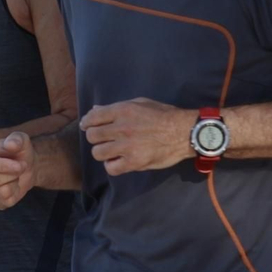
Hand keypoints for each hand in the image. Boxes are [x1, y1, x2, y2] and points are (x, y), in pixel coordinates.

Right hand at [0, 132, 33, 209]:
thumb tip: (10, 144)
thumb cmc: (20, 152)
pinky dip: (15, 194)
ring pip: (1, 192)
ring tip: (14, 176)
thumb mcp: (21, 141)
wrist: (24, 168)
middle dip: (12, 175)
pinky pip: (5, 202)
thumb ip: (17, 139)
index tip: (21, 165)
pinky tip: (12, 185)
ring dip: (14, 183)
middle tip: (20, 168)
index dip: (4, 166)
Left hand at [80, 99, 194, 175]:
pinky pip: (111, 168)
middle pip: (92, 136)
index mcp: (122, 111)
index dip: (87, 123)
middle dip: (96, 138)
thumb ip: (116, 108)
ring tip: (111, 151)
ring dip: (103, 152)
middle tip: (104, 139)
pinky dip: (112, 165)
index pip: (92, 117)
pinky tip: (119, 161)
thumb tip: (95, 110)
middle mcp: (122, 128)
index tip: (87, 127)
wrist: (184, 132)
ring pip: (98, 153)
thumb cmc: (164, 115)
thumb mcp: (140, 103)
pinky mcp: (134, 162)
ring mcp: (127, 146)